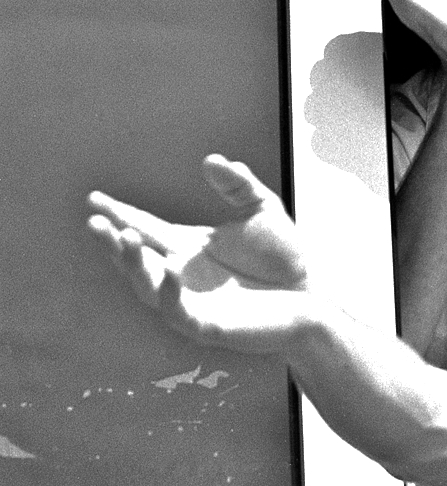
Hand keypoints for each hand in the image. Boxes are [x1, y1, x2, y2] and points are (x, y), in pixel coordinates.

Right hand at [87, 155, 316, 353]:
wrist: (313, 295)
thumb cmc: (284, 257)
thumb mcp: (262, 210)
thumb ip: (238, 185)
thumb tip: (213, 159)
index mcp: (186, 247)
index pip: (145, 228)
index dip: (119, 214)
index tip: (94, 198)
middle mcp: (180, 275)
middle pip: (136, 257)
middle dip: (113, 240)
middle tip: (95, 220)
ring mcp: (190, 302)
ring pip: (147, 285)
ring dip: (132, 263)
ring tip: (125, 236)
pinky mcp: (207, 326)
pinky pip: (178, 312)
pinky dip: (169, 293)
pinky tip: (168, 269)